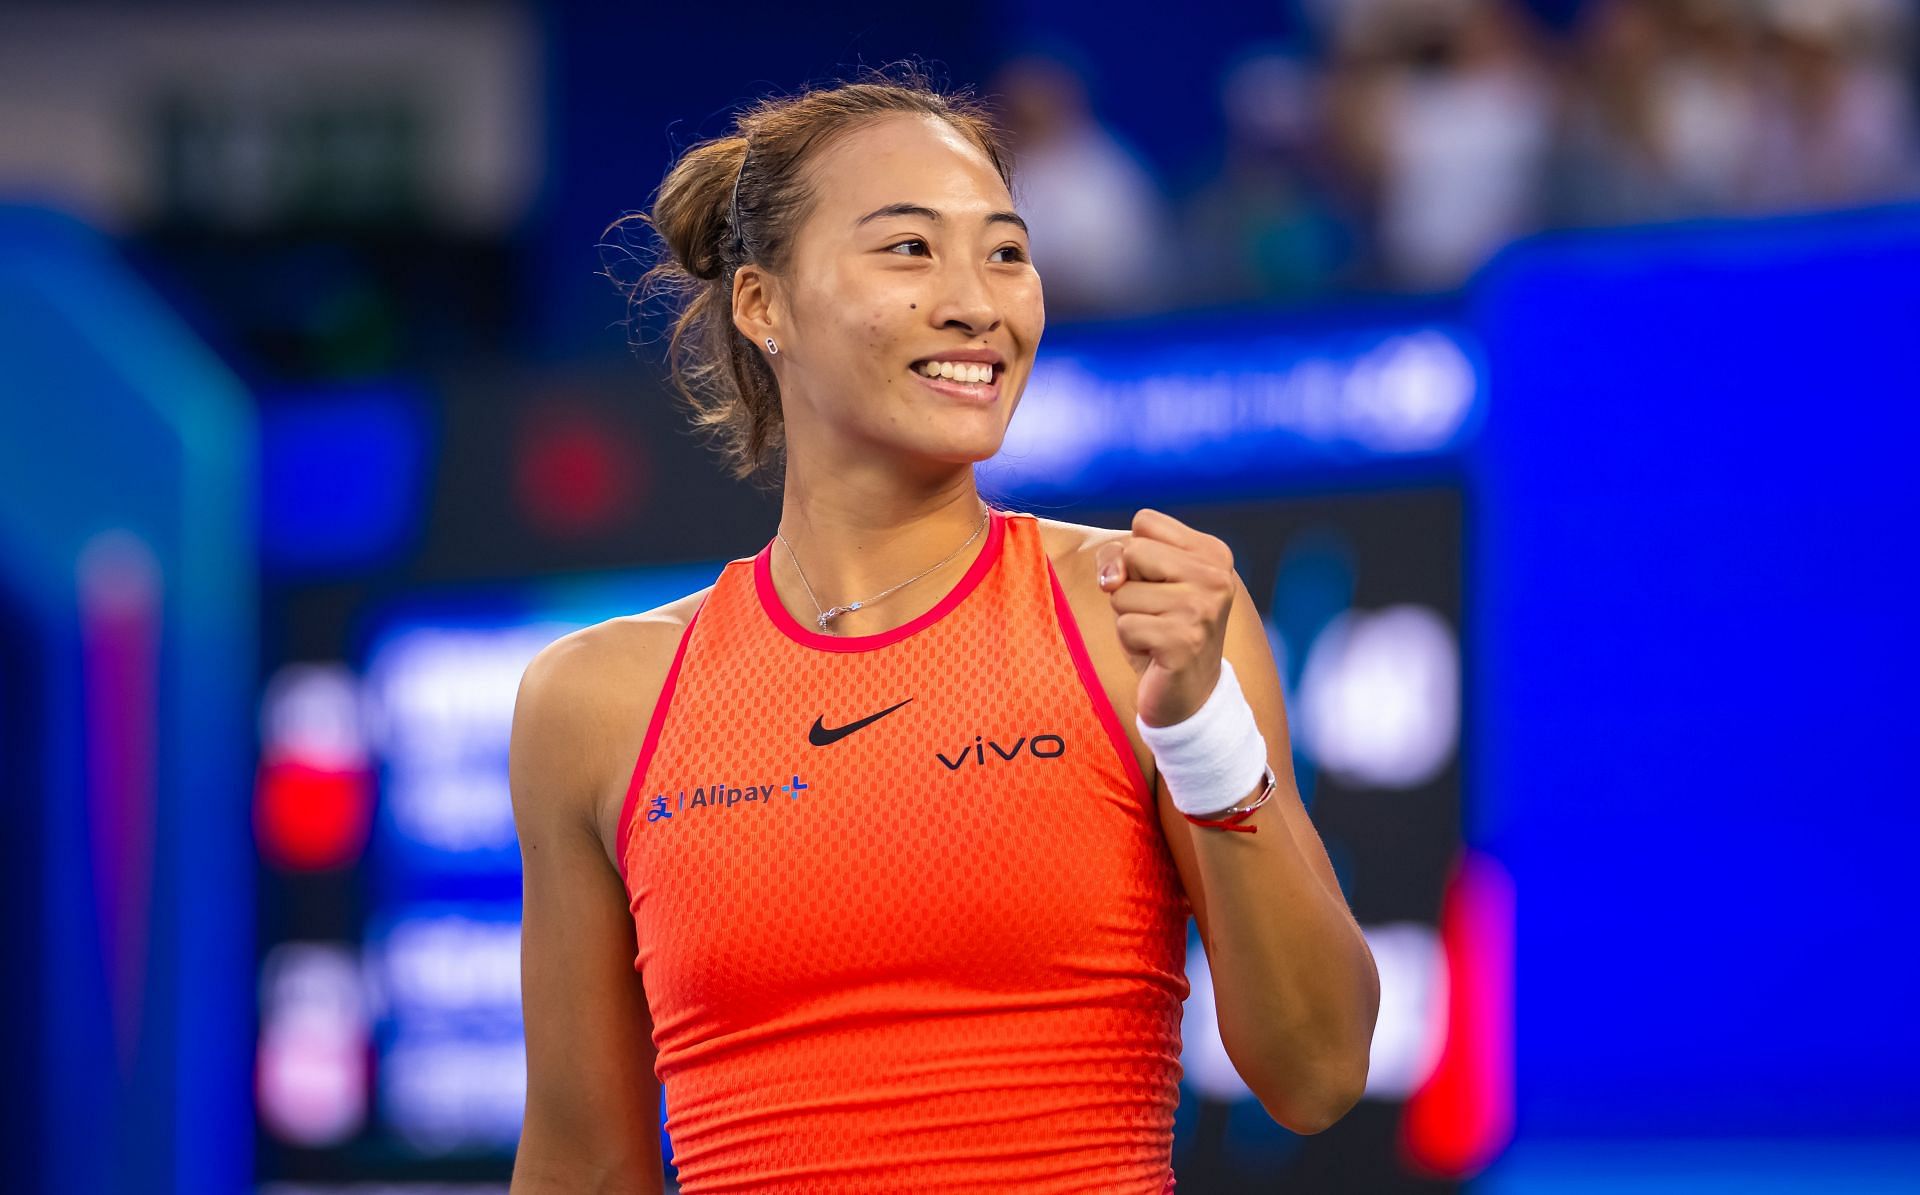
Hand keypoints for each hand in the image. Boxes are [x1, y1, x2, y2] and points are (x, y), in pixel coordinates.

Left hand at [1094, 509, 1237, 728]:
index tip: (1156, 584)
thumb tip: (1111, 579)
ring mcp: (1203, 608)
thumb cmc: (1160, 630)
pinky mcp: (1185, 640)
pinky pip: (1125, 625)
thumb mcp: (1139, 581)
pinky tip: (1156, 653)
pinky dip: (1130, 642)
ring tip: (1157, 634)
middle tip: (1156, 613)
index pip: (1145, 520)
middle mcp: (1216, 576)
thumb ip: (1119, 557)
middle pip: (1133, 550)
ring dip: (1128, 617)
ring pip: (1123, 592)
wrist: (1190, 695)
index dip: (1133, 554)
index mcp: (1213, 552)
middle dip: (1129, 586)